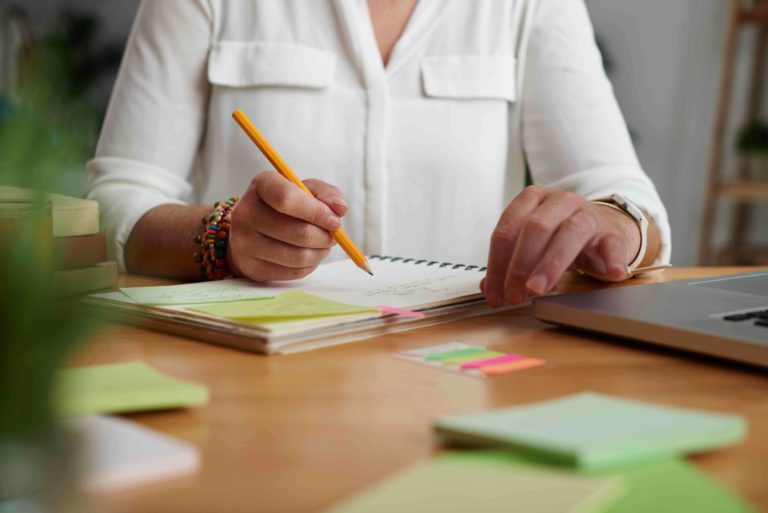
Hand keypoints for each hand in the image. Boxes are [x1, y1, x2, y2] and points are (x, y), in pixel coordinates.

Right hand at [227, 171, 346, 280]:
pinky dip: (309, 266)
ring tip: (322, 245)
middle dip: (325, 237)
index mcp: (262, 185)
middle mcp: (245, 213)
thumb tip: (340, 210)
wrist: (253, 228)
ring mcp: (243, 242)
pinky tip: (307, 255)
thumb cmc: (286, 206)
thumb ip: (327, 194)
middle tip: (332, 236)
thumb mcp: (305, 189)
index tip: (335, 221)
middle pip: (299, 233)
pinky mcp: (250, 267)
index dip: (317, 212)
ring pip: (298, 256)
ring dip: (320, 253)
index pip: (287, 199)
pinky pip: (292, 272)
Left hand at [481, 185, 640, 306]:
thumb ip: (509, 262)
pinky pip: (612, 244)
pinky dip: (611, 259)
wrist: (599, 230)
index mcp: (532, 199)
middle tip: (515, 294)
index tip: (495, 292)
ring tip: (540, 290)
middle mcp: (559, 201)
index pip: (507, 230)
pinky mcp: (611, 231)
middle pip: (535, 228)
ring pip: (569, 233)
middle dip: (520, 264)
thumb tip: (488, 288)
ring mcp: (587, 213)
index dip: (497, 264)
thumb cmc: (558, 237)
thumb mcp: (531, 244)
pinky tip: (610, 274)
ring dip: (551, 264)